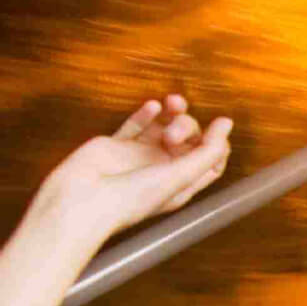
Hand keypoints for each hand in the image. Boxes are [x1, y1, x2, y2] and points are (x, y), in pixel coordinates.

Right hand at [32, 95, 231, 237]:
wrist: (79, 202)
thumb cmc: (130, 199)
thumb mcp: (178, 177)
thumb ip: (206, 152)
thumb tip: (227, 123)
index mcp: (181, 185)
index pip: (211, 161)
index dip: (218, 143)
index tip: (218, 127)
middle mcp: (162, 170)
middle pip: (190, 138)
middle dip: (187, 127)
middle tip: (170, 136)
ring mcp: (139, 156)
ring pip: (165, 126)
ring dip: (173, 112)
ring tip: (170, 103)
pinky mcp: (115, 145)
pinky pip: (136, 124)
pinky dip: (146, 114)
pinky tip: (153, 106)